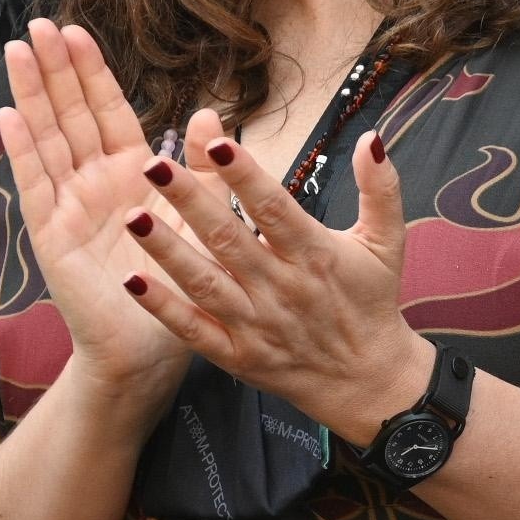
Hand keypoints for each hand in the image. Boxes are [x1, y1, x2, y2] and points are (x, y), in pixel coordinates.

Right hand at [0, 20, 192, 407]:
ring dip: (32, 95)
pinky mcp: (52, 236)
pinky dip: (22, 150)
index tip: (77, 28)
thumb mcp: (202, 216)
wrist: (152, 350)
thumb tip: (208, 111)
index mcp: (131, 174)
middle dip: (55, 69)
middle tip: (38, 23)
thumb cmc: (180, 286)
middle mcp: (94, 185)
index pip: (107, 111)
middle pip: (70, 115)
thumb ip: (201, 166)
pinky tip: (9, 114)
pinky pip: (36, 186)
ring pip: (48, 139)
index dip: (91, 72)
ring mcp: (68, 207)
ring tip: (17, 50)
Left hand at [118, 110, 432, 446]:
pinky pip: (194, 330)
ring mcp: (255, 324)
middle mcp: (281, 288)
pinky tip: (132, 281)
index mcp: (316, 255)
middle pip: (228, 239)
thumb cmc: (371, 302)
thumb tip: (372, 138)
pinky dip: (163, 307)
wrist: (366, 381)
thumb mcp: (387, 242)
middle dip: (190, 200)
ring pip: (204, 283)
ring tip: (133, 216)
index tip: (217, 143)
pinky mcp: (237, 355)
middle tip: (154, 165)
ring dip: (167, 250)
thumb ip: (380, 188)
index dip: (245, 175)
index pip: (275, 207)